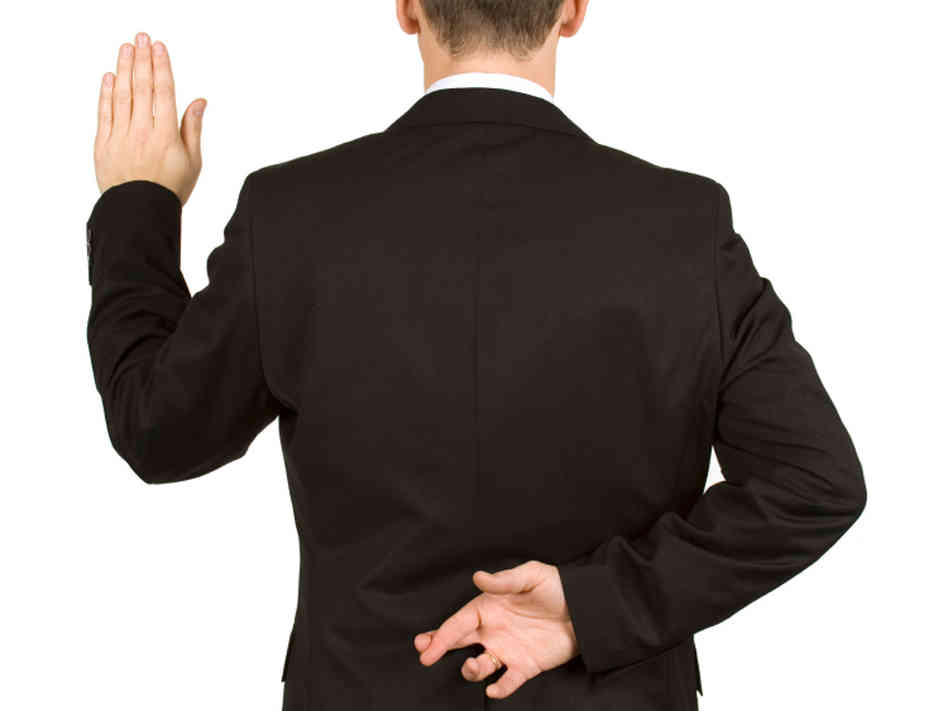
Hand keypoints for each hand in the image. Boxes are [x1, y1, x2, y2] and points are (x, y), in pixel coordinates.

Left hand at [94, 31, 205, 204]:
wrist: (140, 213)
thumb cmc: (170, 190)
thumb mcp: (193, 161)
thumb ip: (193, 127)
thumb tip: (199, 101)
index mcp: (167, 136)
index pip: (164, 92)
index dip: (161, 67)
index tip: (158, 47)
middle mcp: (143, 132)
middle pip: (142, 88)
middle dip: (142, 60)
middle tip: (141, 38)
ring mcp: (121, 137)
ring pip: (122, 96)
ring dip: (124, 69)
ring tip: (126, 49)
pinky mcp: (104, 145)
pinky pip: (105, 113)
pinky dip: (106, 93)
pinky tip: (110, 77)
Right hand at [414, 560, 578, 699]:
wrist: (586, 609)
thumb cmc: (556, 587)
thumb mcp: (531, 575)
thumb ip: (504, 580)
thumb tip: (477, 576)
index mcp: (489, 607)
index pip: (459, 622)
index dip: (441, 633)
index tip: (425, 644)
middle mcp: (493, 630)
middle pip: (459, 642)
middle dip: (439, 648)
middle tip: (425, 656)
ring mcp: (507, 649)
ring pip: (480, 665)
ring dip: (471, 670)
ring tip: (473, 666)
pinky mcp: (525, 665)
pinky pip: (508, 681)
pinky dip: (500, 688)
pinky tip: (495, 688)